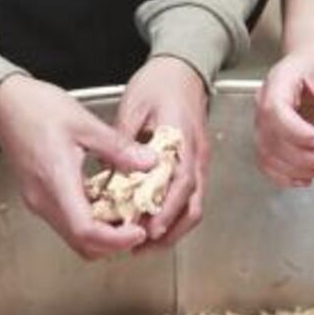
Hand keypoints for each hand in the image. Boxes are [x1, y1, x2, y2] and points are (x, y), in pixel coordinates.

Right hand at [0, 75, 156, 259]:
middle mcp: (44, 200)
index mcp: (56, 181)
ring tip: (127, 214)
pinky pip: (69, 223)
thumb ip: (118, 147)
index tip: (138, 231)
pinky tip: (108, 203)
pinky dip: (92, 222)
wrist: (4, 104)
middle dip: (114, 243)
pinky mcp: (40, 200)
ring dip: (104, 235)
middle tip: (139, 226)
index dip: (116, 239)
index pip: (85, 230)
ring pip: (75, 237)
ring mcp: (40, 203)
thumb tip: (149, 162)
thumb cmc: (35, 108)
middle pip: (82, 244)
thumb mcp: (84, 123)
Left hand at [117, 57, 207, 247]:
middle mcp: (197, 155)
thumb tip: (113, 176)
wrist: (184, 68)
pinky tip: (152, 224)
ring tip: (145, 244)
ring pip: (194, 207)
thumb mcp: (134, 106)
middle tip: (142, 247)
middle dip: (169, 231)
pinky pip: (190, 198)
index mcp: (181, 139)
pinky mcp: (196, 164)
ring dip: (172, 229)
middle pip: (193, 205)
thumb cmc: (159, 83)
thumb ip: (125, 141)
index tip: (149, 229)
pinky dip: (173, 216)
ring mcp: (200, 161)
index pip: (181, 183)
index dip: (166, 209)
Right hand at [254, 41, 313, 186]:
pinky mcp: (268, 139)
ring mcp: (261, 125)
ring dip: (298, 169)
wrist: (312, 61)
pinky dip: (285, 177)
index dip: (298, 133)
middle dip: (304, 157)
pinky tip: (306, 178)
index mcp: (277, 83)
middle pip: (272, 140)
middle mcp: (262, 105)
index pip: (276, 112)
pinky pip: (268, 164)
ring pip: (269, 156)